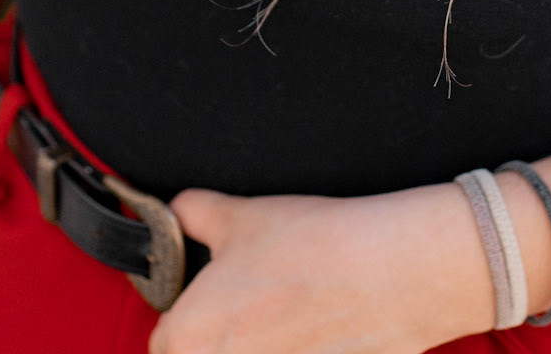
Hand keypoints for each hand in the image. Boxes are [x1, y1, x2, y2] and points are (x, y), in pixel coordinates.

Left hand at [148, 182, 494, 353]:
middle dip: (213, 342)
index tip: (206, 302)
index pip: (163, 344)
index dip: (183, 318)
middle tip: (249, 307)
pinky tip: (310, 334)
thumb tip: (176, 211)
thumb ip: (192, 214)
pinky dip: (290, 352)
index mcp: (189, 336)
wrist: (388, 275)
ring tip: (281, 319)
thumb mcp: (239, 215)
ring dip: (251, 349)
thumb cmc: (313, 246)